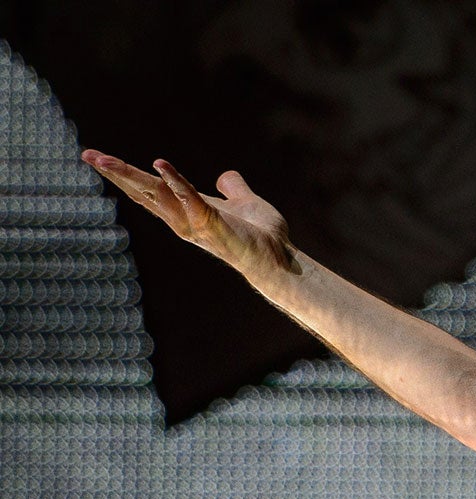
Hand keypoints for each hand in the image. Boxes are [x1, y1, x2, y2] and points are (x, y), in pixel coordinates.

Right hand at [80, 150, 297, 280]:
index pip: (150, 190)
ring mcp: (196, 224)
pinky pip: (191, 199)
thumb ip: (234, 189)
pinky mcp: (213, 225)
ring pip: (157, 195)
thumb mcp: (245, 203)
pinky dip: (176, 181)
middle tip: (87, 155)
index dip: (125, 175)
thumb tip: (226, 176)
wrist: (282, 260)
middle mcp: (185, 219)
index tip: (98, 158)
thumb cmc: (262, 237)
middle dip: (116, 174)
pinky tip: (160, 164)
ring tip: (105, 159)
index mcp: (187, 211)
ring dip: (131, 176)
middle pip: (144, 192)